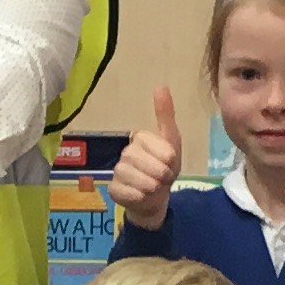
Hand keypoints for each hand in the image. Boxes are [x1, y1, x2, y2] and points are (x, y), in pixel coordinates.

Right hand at [111, 85, 184, 230]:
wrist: (155, 199)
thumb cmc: (164, 169)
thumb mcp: (172, 143)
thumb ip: (166, 115)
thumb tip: (160, 85)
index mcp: (139, 138)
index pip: (153, 144)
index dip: (166, 157)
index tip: (170, 163)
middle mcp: (125, 152)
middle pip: (141, 160)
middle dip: (159, 173)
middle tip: (163, 178)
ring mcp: (117, 171)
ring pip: (132, 175)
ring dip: (149, 185)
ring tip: (154, 187)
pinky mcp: (112, 189)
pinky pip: (123, 191)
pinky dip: (137, 195)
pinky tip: (141, 195)